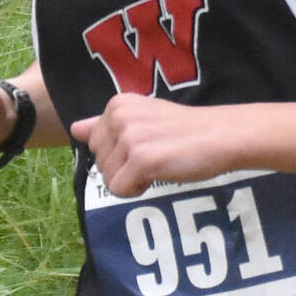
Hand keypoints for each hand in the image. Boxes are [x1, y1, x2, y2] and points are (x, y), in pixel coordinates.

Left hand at [72, 95, 238, 197]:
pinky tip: (160, 172)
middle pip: (99, 162)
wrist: (221, 136)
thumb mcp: (143, 117)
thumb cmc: (185, 130)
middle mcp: (119, 117)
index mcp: (117, 105)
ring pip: (108, 179)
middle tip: (155, 155)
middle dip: (124, 167)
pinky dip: (138, 190)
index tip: (147, 144)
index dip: (120, 152)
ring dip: (133, 179)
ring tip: (160, 162)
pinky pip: (120, 190)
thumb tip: (75, 129)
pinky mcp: (141, 160)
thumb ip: (105, 124)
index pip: (94, 144)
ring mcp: (129, 138)